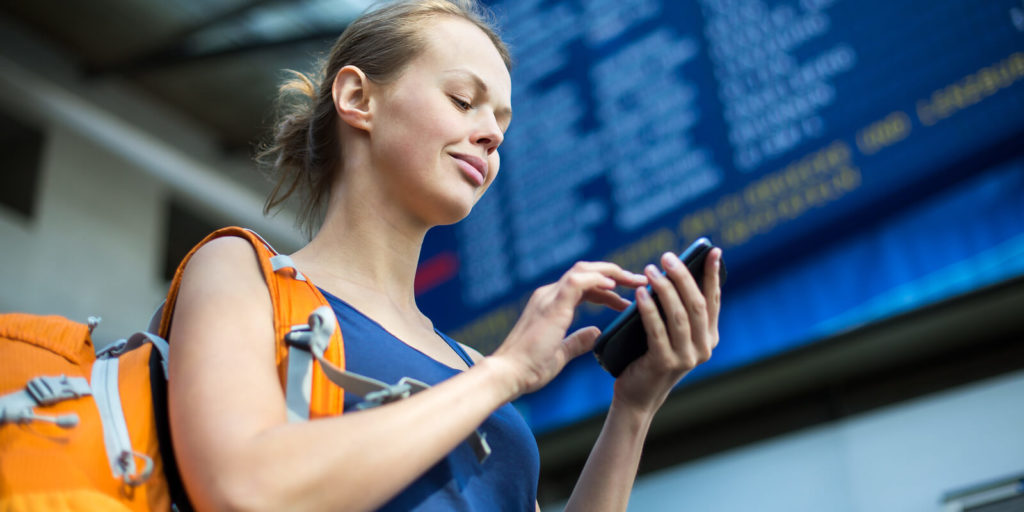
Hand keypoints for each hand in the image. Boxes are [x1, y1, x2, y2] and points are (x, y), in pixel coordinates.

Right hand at [490, 262, 647, 396]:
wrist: (508, 375)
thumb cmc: (529, 369)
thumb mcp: (560, 353)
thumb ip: (577, 340)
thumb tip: (596, 332)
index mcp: (551, 305)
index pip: (584, 287)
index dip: (607, 291)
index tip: (627, 300)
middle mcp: (548, 295)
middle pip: (586, 272)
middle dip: (615, 275)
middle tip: (640, 281)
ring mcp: (548, 297)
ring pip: (583, 270)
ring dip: (612, 273)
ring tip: (635, 280)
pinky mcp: (551, 305)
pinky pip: (577, 281)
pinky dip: (597, 280)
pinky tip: (615, 286)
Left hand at [613, 248, 722, 413]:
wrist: (638, 395)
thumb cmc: (650, 356)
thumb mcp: (670, 332)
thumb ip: (678, 310)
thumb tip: (674, 272)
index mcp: (709, 337)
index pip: (712, 300)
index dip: (712, 274)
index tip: (711, 251)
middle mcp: (703, 348)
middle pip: (696, 304)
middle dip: (683, 277)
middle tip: (667, 257)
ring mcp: (686, 358)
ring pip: (679, 315)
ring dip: (664, 289)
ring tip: (650, 270)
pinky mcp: (665, 363)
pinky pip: (657, 330)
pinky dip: (649, 309)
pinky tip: (641, 293)